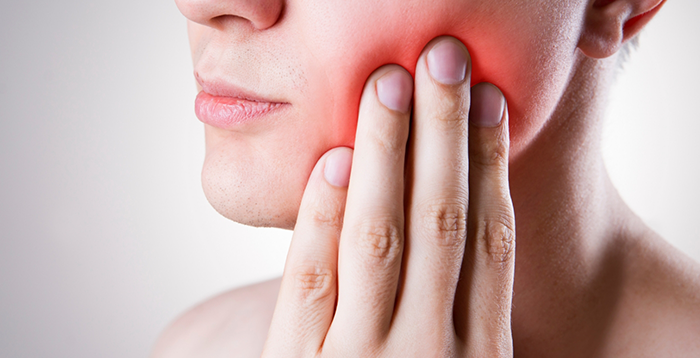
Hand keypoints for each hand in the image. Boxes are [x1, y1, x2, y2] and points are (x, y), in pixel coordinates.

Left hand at [262, 36, 514, 356]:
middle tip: (444, 62)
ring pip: (380, 237)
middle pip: (442, 222)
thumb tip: (475, 231)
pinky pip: (311, 280)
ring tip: (391, 86)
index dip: (490, 166)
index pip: (489, 242)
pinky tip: (335, 162)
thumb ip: (463, 321)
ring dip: (386, 154)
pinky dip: (322, 217)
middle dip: (443, 135)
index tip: (488, 104)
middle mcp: (429, 355)